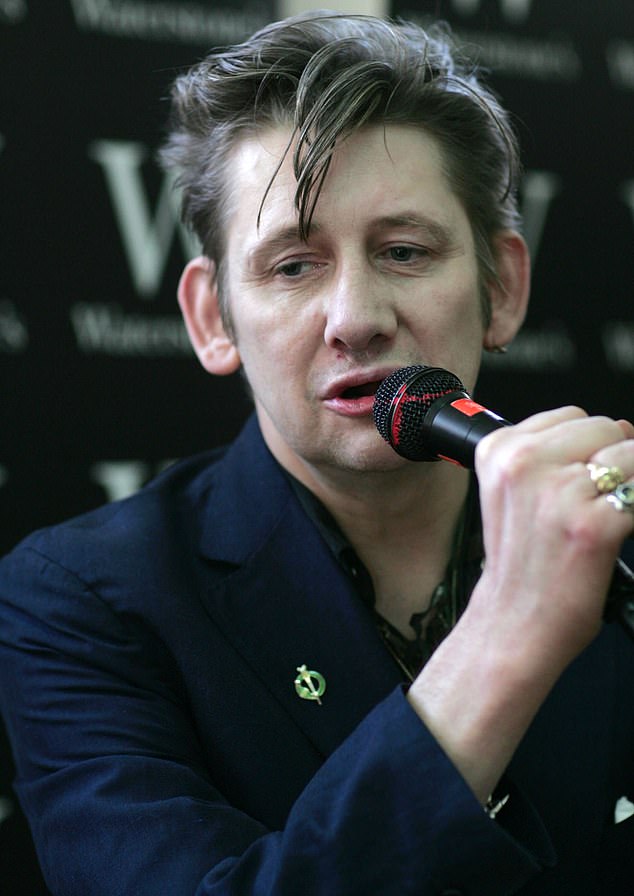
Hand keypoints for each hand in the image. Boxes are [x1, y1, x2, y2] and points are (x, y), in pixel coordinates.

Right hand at [472, 406, 633, 672]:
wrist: (513, 624)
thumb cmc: (519, 565)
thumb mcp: (511, 491)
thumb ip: (551, 453)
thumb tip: (621, 429)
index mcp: (499, 450)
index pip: (572, 417)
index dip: (587, 448)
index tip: (583, 478)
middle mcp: (524, 464)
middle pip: (604, 427)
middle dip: (612, 462)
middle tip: (596, 503)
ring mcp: (560, 492)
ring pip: (630, 455)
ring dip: (629, 487)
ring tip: (605, 519)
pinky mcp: (595, 524)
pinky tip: (619, 531)